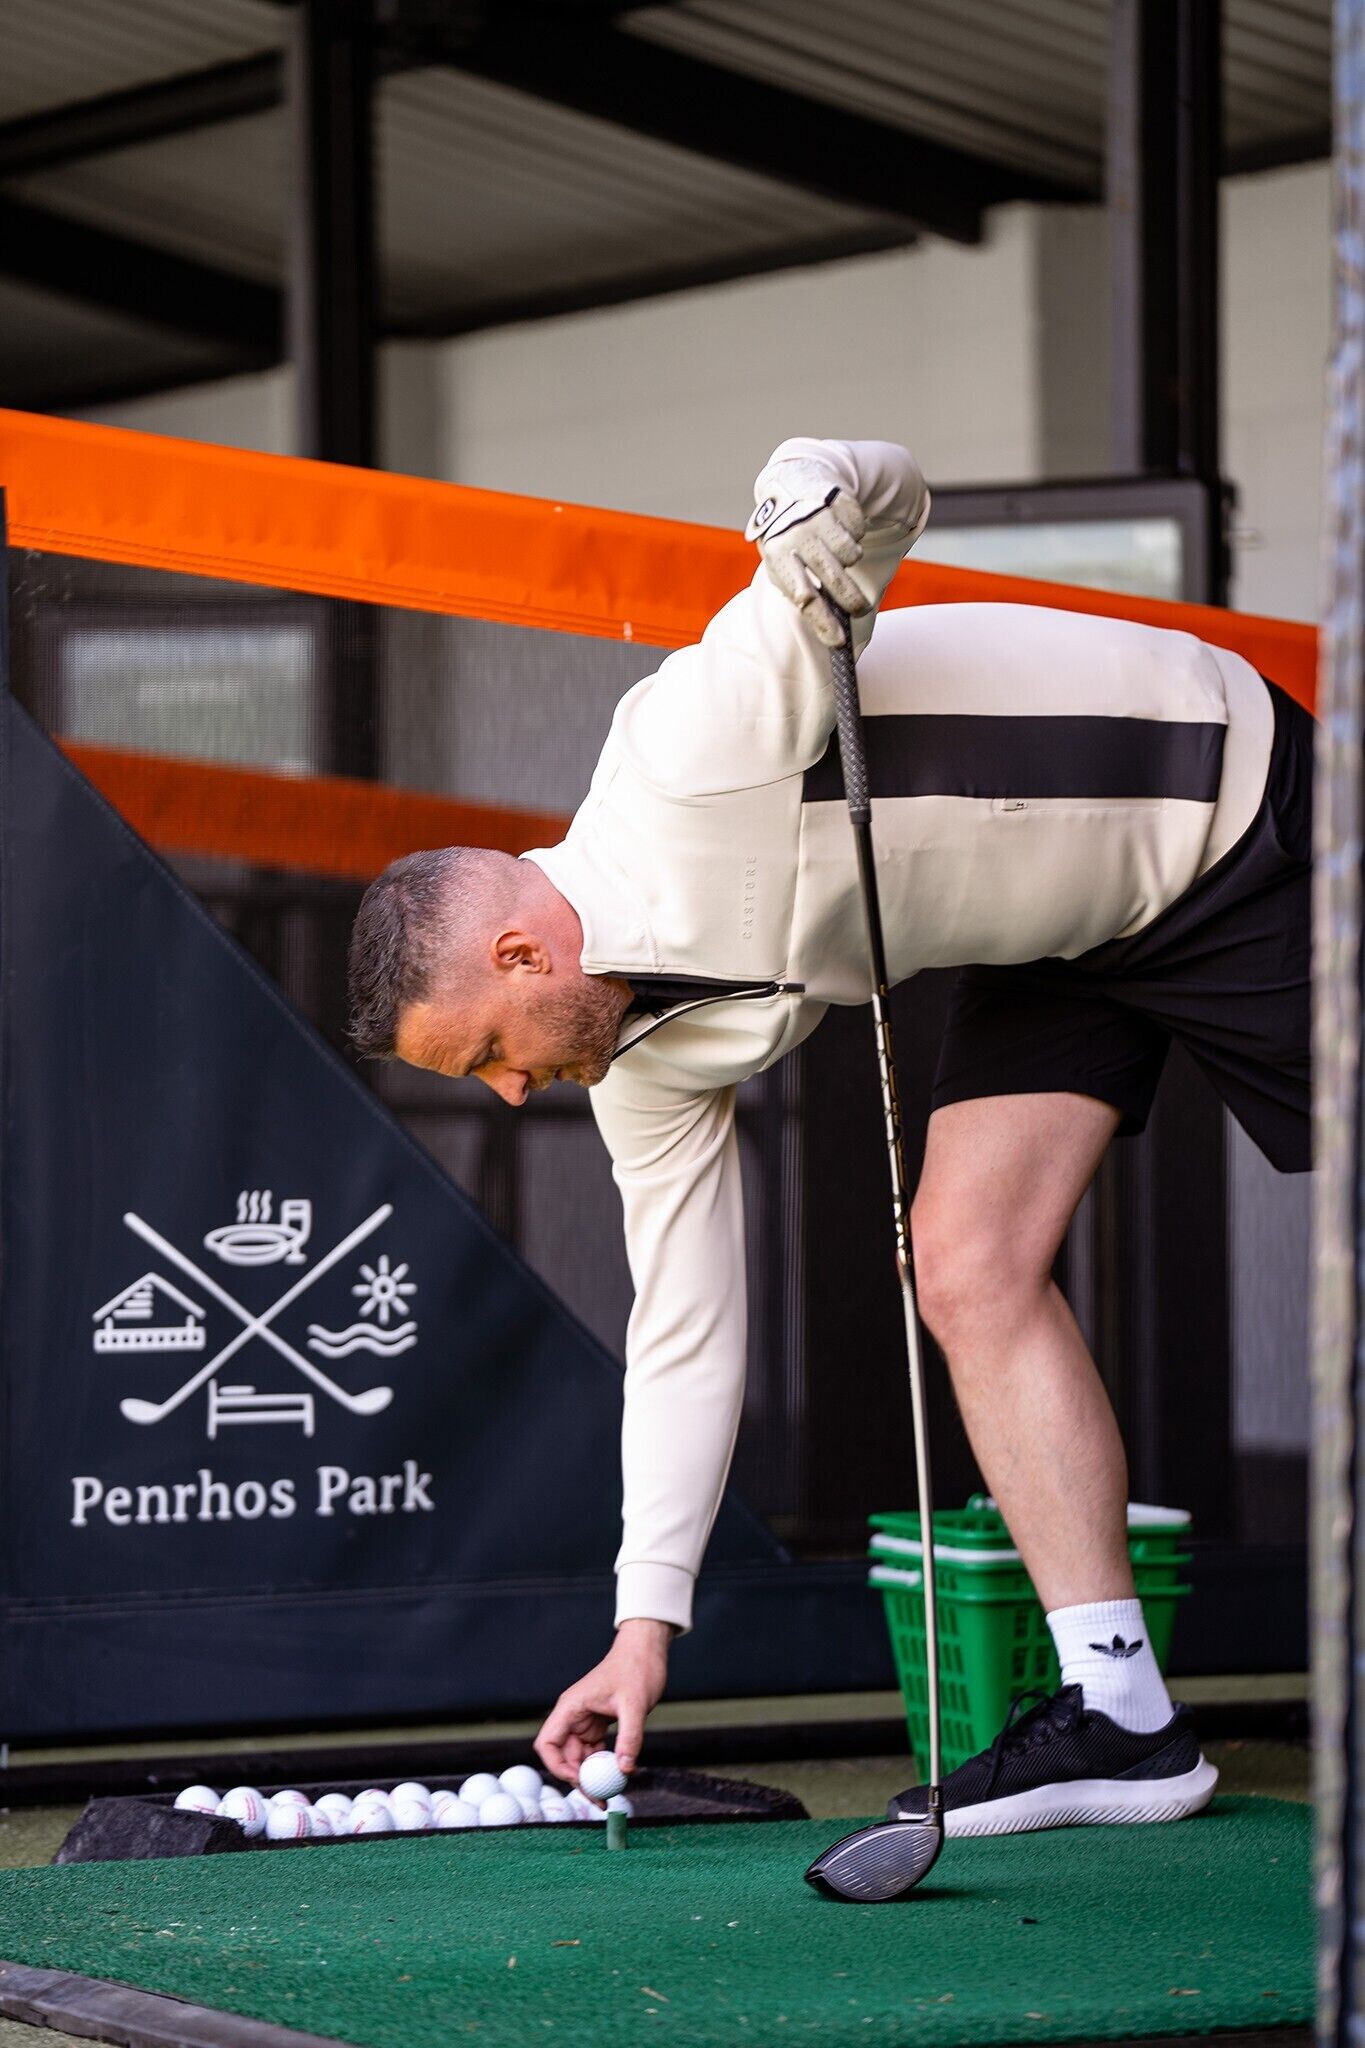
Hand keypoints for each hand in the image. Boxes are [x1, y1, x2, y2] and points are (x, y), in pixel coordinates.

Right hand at [534, 1618, 671, 1787]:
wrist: (645, 1651)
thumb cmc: (636, 1669)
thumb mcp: (635, 1704)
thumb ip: (629, 1737)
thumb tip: (625, 1769)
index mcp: (571, 1707)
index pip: (548, 1743)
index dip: (557, 1766)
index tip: (580, 1781)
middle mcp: (573, 1716)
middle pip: (563, 1756)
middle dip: (578, 1779)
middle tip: (598, 1799)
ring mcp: (585, 1721)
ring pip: (579, 1757)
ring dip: (590, 1776)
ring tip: (607, 1795)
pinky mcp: (598, 1724)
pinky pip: (593, 1752)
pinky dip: (601, 1766)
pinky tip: (616, 1776)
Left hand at [745, 474, 867, 648]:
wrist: (792, 483)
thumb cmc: (787, 538)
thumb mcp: (782, 564)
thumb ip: (800, 593)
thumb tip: (830, 632)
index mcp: (777, 555)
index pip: (803, 596)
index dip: (823, 622)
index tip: (839, 641)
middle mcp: (797, 534)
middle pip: (833, 579)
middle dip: (851, 600)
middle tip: (860, 610)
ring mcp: (818, 514)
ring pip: (851, 554)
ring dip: (851, 558)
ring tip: (839, 555)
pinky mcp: (837, 499)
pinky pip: (859, 529)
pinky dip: (854, 533)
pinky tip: (839, 528)